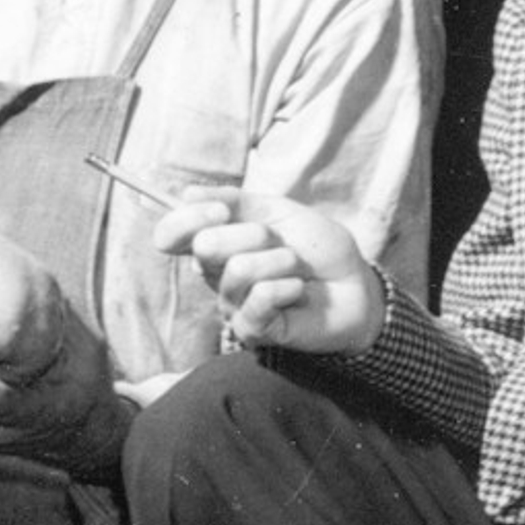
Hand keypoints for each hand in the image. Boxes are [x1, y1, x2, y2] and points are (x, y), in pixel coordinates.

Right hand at [153, 191, 387, 356]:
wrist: (354, 285)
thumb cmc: (316, 250)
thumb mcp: (278, 211)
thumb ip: (233, 201)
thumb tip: (186, 193)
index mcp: (216, 243)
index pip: (171, 234)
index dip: (189, 218)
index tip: (222, 210)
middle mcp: (216, 275)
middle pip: (205, 246)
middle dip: (253, 234)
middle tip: (280, 243)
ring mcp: (231, 305)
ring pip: (238, 270)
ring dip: (279, 261)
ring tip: (295, 268)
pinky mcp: (251, 331)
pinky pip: (260, 299)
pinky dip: (288, 287)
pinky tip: (297, 292)